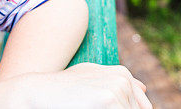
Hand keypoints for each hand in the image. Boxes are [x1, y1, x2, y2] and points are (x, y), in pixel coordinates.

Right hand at [15, 63, 150, 108]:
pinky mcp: (111, 100)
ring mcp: (118, 88)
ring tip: (84, 106)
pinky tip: (86, 107)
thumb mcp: (91, 79)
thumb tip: (143, 87)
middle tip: (89, 104)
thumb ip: (117, 82)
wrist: (37, 92)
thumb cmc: (61, 91)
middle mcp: (123, 78)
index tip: (95, 104)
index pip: (140, 108)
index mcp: (122, 74)